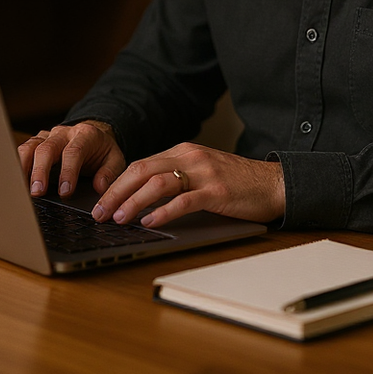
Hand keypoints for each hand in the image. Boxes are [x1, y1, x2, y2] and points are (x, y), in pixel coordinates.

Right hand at [17, 120, 125, 198]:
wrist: (94, 135)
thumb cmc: (102, 151)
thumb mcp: (115, 159)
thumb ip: (109, 173)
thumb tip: (99, 188)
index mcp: (86, 135)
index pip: (74, 151)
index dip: (68, 172)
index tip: (65, 191)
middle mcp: (63, 133)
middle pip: (47, 148)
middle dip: (40, 172)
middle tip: (38, 192)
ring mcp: (47, 136)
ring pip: (30, 147)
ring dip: (24, 169)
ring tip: (22, 189)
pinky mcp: (37, 142)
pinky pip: (23, 151)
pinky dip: (17, 166)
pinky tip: (16, 182)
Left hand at [91, 142, 284, 228]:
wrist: (273, 183)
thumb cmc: (237, 183)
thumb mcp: (202, 172)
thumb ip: (176, 177)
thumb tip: (140, 197)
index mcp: (183, 152)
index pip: (140, 165)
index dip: (116, 183)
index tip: (100, 202)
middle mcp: (190, 158)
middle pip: (141, 170)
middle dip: (115, 192)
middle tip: (99, 213)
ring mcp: (204, 173)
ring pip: (157, 183)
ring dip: (133, 202)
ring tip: (119, 219)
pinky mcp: (217, 192)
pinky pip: (183, 201)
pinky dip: (163, 212)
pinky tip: (150, 221)